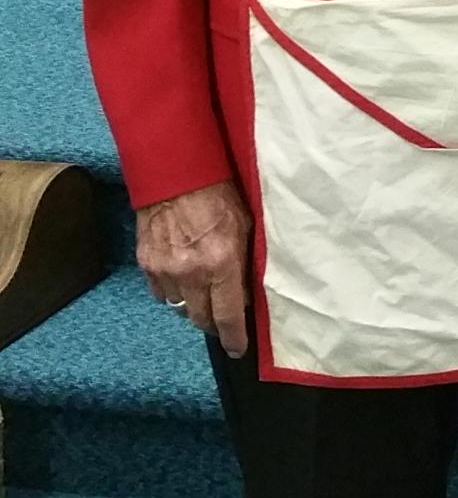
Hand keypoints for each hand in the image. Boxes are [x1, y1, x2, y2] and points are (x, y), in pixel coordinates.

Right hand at [136, 180, 250, 354]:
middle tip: (223, 323)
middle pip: (200, 319)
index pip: (228, 315)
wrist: (177, 173)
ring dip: (193, 307)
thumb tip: (246, 291)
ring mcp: (165, 271)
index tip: (237, 349)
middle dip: (214, 324)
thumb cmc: (221, 193)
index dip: (234, 337)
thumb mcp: (246, 225)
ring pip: (179, 307)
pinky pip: (161, 292)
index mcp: (221, 264)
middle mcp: (191, 273)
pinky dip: (173, 292)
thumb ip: (245, 261)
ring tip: (204, 297)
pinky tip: (183, 280)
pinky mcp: (146, 264)